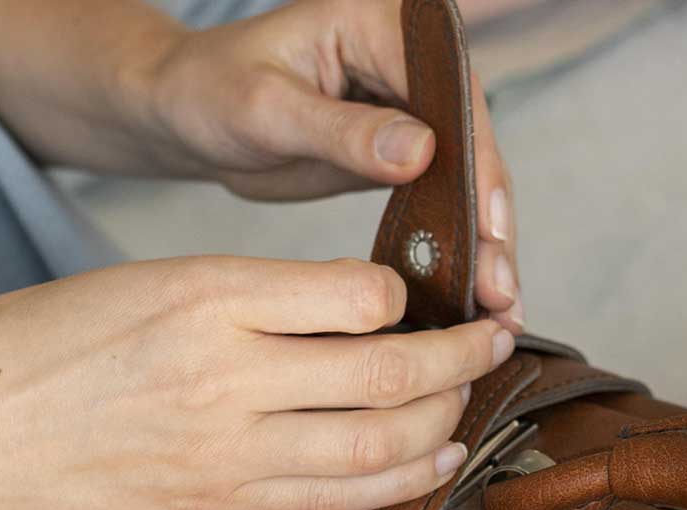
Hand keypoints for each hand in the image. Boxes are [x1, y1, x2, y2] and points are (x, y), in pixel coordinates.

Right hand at [0, 255, 512, 509]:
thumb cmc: (50, 341)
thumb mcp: (152, 278)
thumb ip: (253, 292)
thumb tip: (360, 305)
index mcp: (205, 298)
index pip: (357, 295)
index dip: (409, 296)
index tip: (423, 292)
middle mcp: (225, 377)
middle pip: (387, 372)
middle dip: (461, 356)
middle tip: (495, 336)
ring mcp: (227, 452)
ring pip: (379, 444)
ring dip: (445, 420)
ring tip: (471, 396)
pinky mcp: (222, 507)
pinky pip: (339, 500)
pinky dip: (404, 480)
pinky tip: (437, 458)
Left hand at [130, 0, 523, 325]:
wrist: (186, 112)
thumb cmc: (209, 89)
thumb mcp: (266, 108)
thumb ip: (342, 131)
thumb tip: (422, 152)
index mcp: (383, 22)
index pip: (451, 94)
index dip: (475, 162)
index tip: (488, 225)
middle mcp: (411, 58)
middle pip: (473, 138)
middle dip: (490, 215)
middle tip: (499, 287)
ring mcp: (414, 105)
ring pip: (470, 174)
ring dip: (483, 240)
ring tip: (497, 304)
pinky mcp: (407, 149)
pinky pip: (446, 195)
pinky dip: (456, 242)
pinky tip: (469, 290)